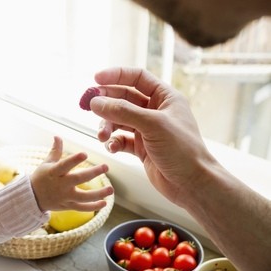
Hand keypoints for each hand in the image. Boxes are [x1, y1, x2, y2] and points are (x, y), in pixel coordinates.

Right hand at [30, 136, 113, 211]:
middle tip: (105, 167)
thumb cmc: (41, 177)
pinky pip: (82, 208)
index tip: (85, 154)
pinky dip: (93, 207)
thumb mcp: (46, 163)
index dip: (74, 160)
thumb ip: (55, 151)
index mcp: (54, 172)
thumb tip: (57, 136)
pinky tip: (104, 202)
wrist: (32, 198)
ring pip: (83, 197)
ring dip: (98, 194)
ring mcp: (65, 197)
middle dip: (93, 173)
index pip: (64, 165)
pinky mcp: (67, 206)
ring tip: (111, 189)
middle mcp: (60, 185)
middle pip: (78, 179)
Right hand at [89, 67, 217, 205]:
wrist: (192, 184)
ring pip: (118, 120)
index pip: (137, 77)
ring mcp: (147, 130)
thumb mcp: (151, 125)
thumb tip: (95, 102)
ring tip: (102, 136)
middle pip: (123, 98)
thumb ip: (122, 111)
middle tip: (89, 107)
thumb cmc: (181, 150)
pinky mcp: (141, 148)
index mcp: (165, 97)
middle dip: (106, 102)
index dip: (116, 75)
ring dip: (107, 125)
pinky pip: (120, 139)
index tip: (96, 78)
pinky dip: (113, 142)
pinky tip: (112, 148)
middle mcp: (155, 111)